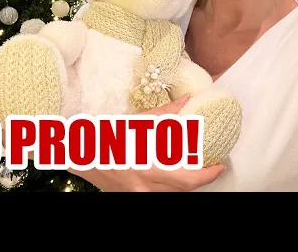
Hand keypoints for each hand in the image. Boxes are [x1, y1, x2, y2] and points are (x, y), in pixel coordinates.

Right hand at [69, 95, 225, 191]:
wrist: (77, 151)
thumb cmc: (104, 133)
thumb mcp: (135, 122)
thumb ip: (164, 114)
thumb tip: (188, 100)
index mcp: (146, 166)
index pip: (187, 179)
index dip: (208, 175)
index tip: (220, 165)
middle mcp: (143, 186)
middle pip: (183, 190)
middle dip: (201, 180)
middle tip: (213, 167)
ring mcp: (135, 194)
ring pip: (170, 194)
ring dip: (184, 183)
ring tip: (194, 168)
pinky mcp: (129, 196)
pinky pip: (156, 193)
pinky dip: (168, 186)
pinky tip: (171, 174)